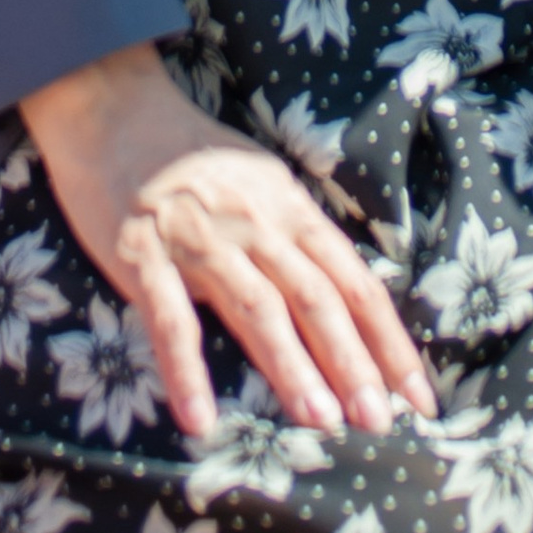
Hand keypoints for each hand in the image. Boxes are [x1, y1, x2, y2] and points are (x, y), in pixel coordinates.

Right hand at [22, 42, 436, 437]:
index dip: (389, 342)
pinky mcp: (142, 256)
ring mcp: (199, 239)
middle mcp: (256, 223)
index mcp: (291, 208)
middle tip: (379, 422)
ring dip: (292, 369)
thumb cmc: (194, 159)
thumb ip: (300, 240)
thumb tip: (349, 305)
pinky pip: (169, 321)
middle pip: (317, 299)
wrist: (113, 109)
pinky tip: (201, 420)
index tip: (420, 396)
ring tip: (321, 421)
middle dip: (353, 364)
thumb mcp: (264, 185)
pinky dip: (187, 372)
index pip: (355, 282)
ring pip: (258, 309)